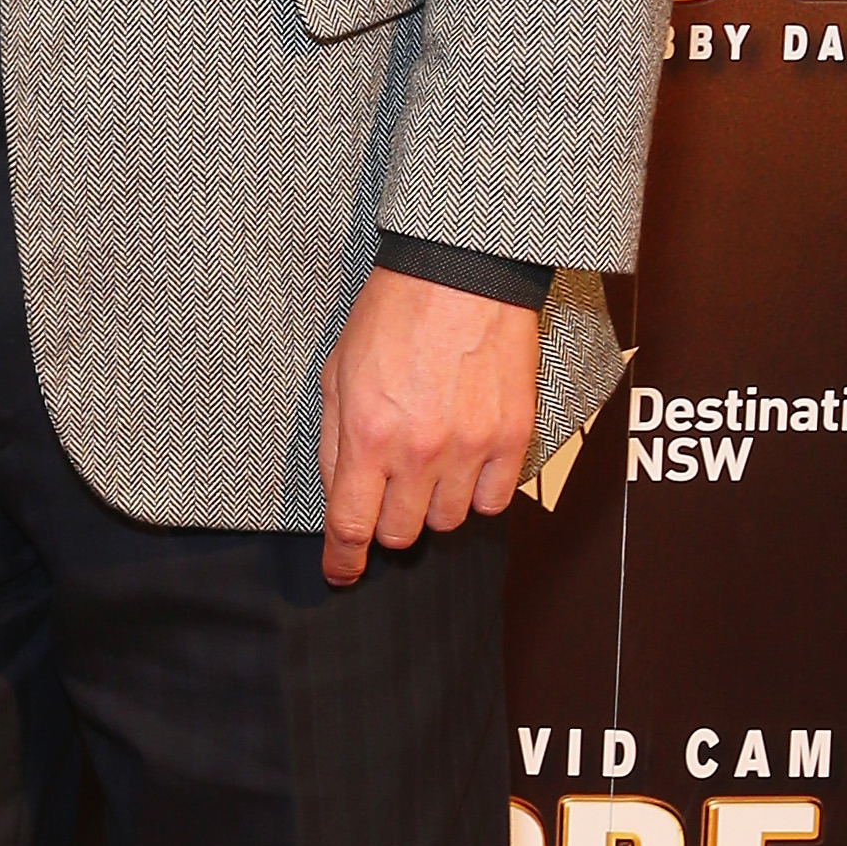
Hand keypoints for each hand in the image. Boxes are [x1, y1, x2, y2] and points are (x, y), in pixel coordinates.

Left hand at [316, 267, 539, 589]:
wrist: (462, 272)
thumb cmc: (394, 314)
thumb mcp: (337, 372)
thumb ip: (333, 440)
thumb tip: (338, 493)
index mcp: (367, 434)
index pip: (351, 525)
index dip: (343, 560)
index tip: (341, 573)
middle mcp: (419, 452)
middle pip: (402, 533)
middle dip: (388, 522)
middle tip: (389, 493)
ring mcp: (470, 448)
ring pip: (448, 522)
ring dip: (432, 505)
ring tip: (430, 465)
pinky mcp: (512, 438)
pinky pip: (494, 502)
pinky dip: (477, 493)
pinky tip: (466, 462)